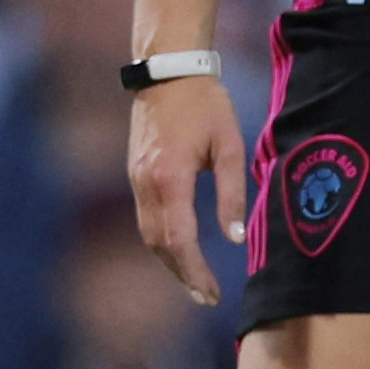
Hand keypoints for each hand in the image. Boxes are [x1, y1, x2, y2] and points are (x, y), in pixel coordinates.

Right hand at [129, 74, 245, 306]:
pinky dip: (162, 241)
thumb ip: (232, 194)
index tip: (211, 293)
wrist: (167, 71)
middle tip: (206, 297)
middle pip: (160, 245)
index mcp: (171, 178)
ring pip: (148, 234)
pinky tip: (179, 250)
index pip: (180, 240)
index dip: (195, 271)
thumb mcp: (229, 146)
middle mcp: (147, 183)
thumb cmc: (206, 104)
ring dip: (170, 261)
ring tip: (194, 281)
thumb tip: (234, 238)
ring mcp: (136, 179)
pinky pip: (145, 218)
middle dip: (182, 274)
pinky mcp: (135, 174)